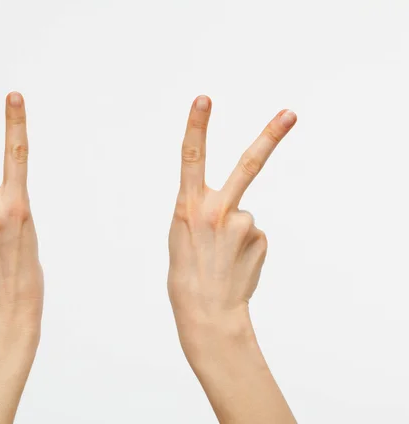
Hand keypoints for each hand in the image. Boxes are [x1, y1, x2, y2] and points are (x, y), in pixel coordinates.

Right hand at [168, 95, 296, 359]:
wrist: (207, 311)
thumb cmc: (187, 273)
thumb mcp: (181, 234)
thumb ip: (201, 209)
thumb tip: (240, 204)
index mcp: (188, 207)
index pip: (190, 158)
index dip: (196, 126)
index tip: (203, 99)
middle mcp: (216, 210)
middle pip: (247, 165)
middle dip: (270, 136)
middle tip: (291, 113)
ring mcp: (242, 224)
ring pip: (244, 212)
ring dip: (235, 230)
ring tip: (223, 255)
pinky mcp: (260, 238)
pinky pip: (253, 231)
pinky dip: (245, 243)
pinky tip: (235, 260)